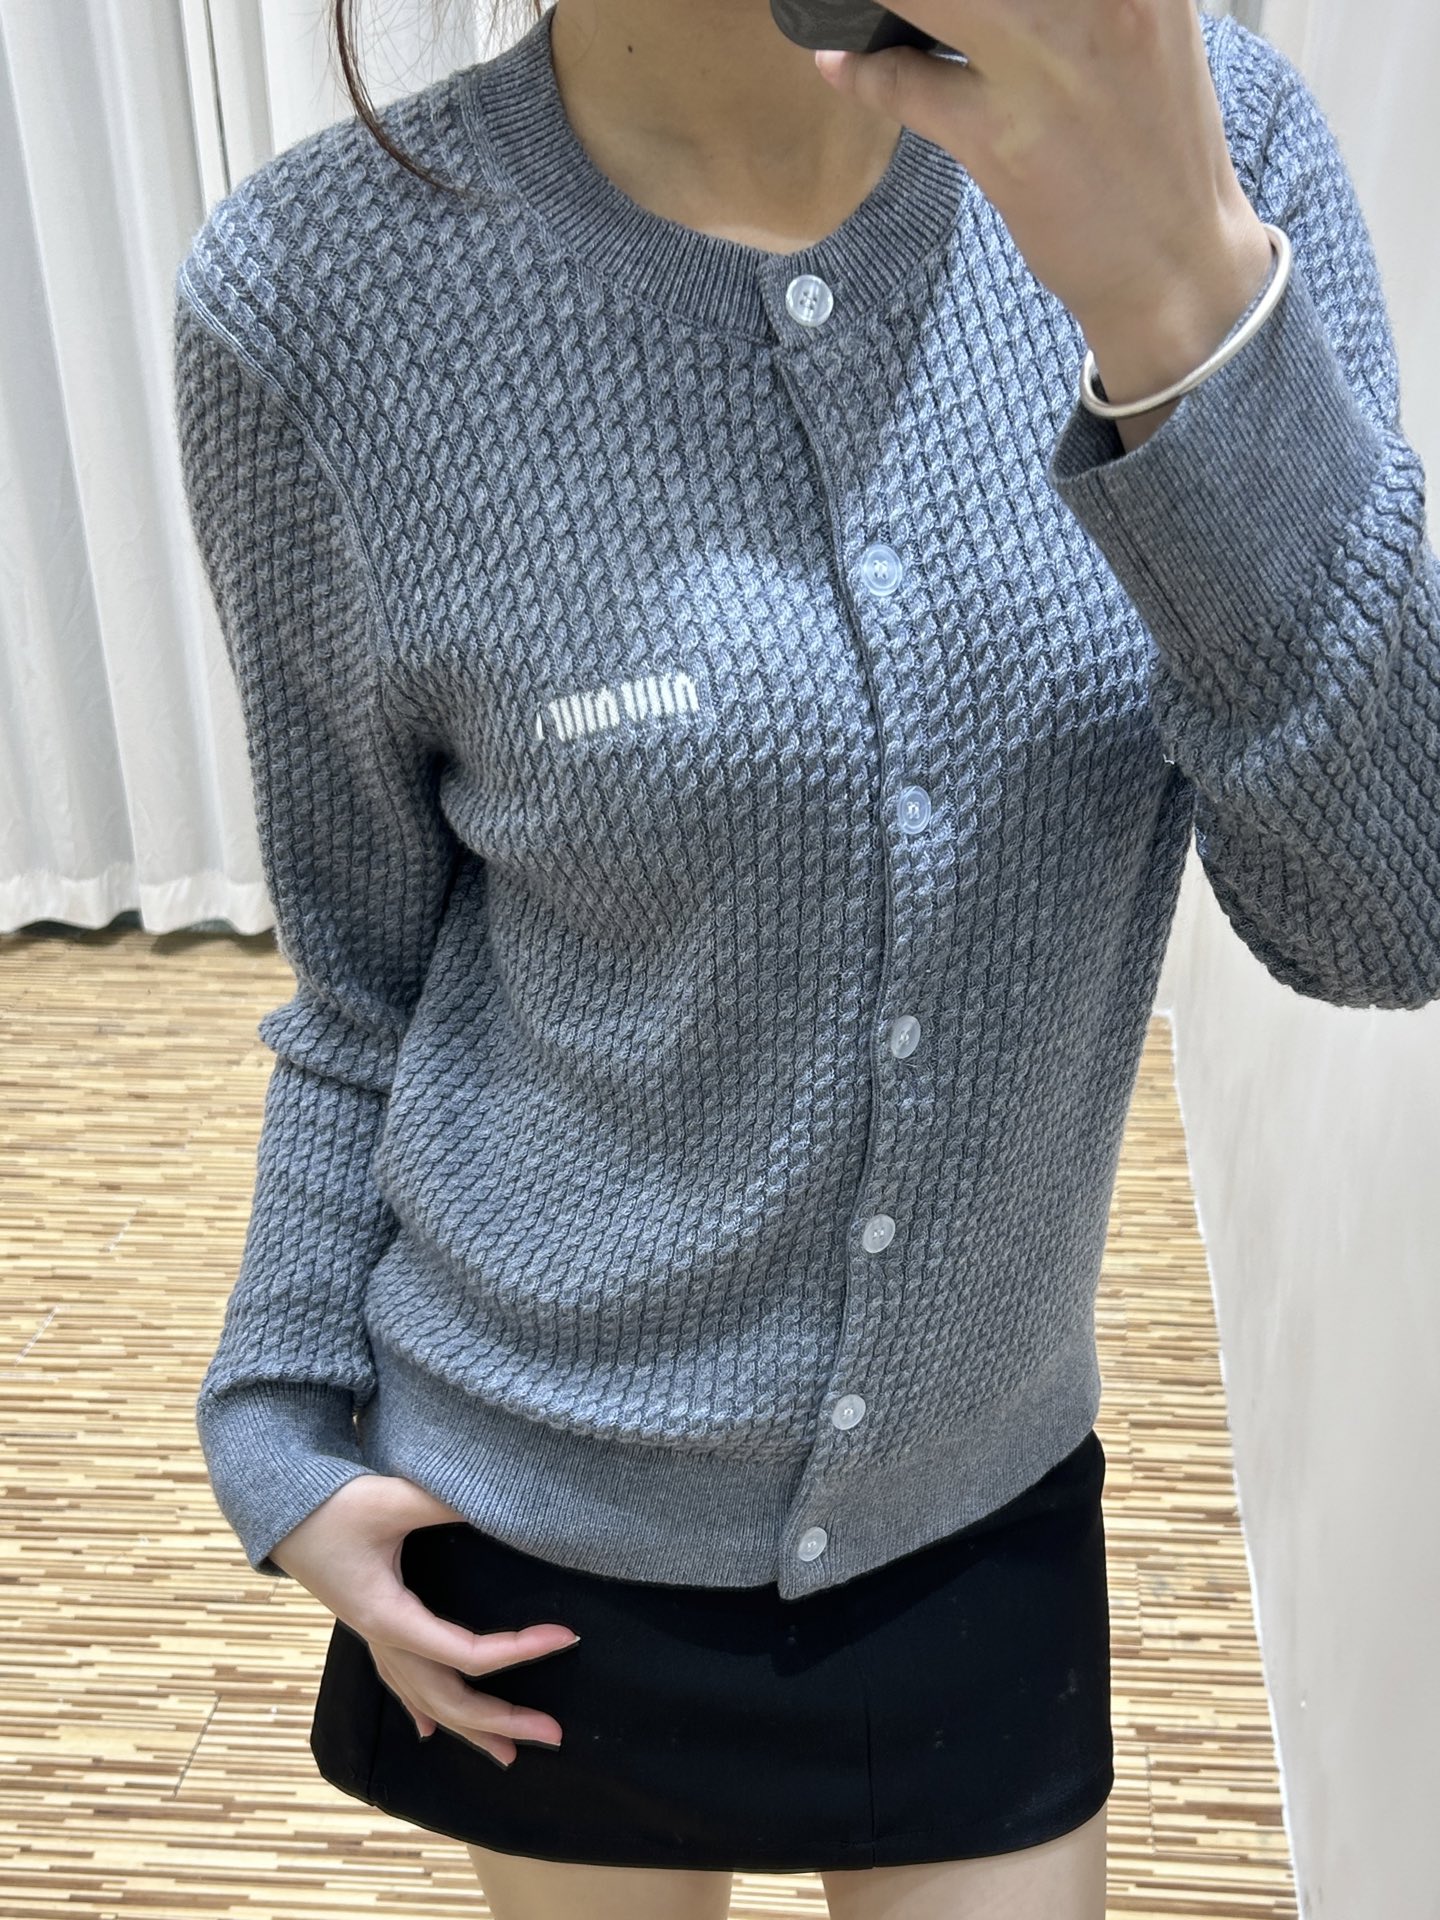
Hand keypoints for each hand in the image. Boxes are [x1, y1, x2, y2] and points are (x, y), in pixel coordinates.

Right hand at [270, 1473, 580, 1766]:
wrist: (279, 1508)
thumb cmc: (333, 1504)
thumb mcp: (392, 1499)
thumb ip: (445, 1503)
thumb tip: (501, 1502)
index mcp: (391, 1618)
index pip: (468, 1653)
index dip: (520, 1651)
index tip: (565, 1636)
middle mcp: (384, 1640)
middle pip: (450, 1697)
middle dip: (502, 1719)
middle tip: (554, 1732)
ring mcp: (374, 1639)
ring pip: (426, 1699)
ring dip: (469, 1727)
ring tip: (509, 1754)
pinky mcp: (370, 1626)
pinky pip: (400, 1683)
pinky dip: (423, 1710)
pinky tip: (431, 1732)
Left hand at [812, 0, 1262, 344]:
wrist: (1177, 260)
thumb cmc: (1154, 142)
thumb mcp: (1142, 20)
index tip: (956, 1)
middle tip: (906, 8)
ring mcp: (1047, 63)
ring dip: (884, 4)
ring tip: (870, 13)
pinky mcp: (1001, 136)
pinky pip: (905, 82)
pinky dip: (865, 71)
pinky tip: (847, 63)